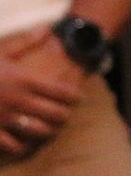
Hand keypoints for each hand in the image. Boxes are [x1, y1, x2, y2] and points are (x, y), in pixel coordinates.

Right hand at [0, 29, 85, 154]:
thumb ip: (25, 43)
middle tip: (67, 115)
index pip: (60, 91)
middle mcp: (18, 99)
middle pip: (55, 112)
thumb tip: (47, 29)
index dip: (74, 96)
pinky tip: (25, 144)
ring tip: (52, 129)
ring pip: (39, 130)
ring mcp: (5, 117)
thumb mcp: (0, 51)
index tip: (79, 98)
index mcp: (23, 79)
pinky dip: (22, 146)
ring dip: (49, 131)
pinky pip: (13, 144)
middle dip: (64, 115)